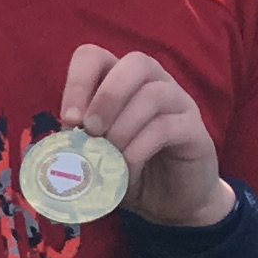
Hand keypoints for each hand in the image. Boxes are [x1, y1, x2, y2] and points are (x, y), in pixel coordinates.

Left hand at [61, 43, 231, 227]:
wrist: (170, 200)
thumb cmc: (126, 169)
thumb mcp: (94, 153)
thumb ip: (78, 140)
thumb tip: (62, 136)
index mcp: (121, 81)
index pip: (95, 56)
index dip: (77, 81)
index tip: (68, 119)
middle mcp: (155, 82)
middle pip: (135, 62)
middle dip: (106, 96)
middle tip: (90, 131)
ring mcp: (179, 103)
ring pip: (154, 93)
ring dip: (122, 126)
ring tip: (107, 155)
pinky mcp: (195, 130)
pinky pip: (167, 126)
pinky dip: (139, 149)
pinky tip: (126, 169)